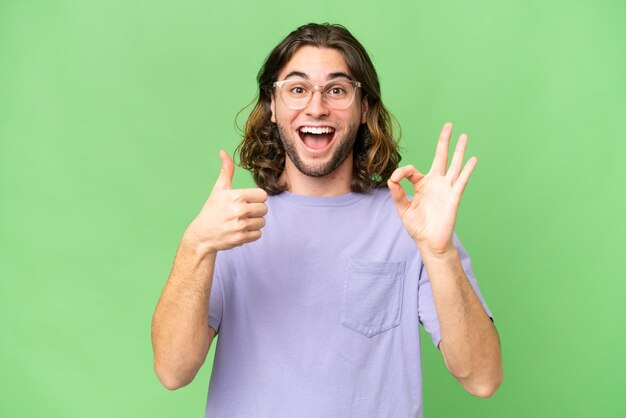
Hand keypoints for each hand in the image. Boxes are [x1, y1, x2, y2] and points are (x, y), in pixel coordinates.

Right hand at [185, 151, 267, 252]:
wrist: (202, 234)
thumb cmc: (212, 209)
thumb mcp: (219, 189)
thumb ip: (226, 171)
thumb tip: (223, 152)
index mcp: (236, 196)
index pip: (262, 195)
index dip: (256, 198)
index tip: (247, 201)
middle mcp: (239, 210)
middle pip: (264, 209)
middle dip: (256, 211)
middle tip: (243, 212)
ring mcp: (240, 225)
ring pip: (262, 222)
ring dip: (254, 223)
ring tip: (240, 221)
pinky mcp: (241, 238)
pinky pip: (258, 234)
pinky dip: (251, 234)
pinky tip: (240, 230)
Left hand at [387, 123, 476, 255]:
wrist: (430, 242)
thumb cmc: (417, 227)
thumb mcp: (403, 209)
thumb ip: (397, 194)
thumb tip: (390, 179)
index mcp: (421, 185)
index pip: (411, 170)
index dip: (401, 173)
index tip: (394, 180)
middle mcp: (435, 183)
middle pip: (441, 157)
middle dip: (444, 141)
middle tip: (448, 125)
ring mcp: (445, 189)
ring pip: (454, 165)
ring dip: (459, 150)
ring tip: (464, 136)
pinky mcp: (453, 197)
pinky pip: (461, 180)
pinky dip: (468, 169)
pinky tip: (473, 159)